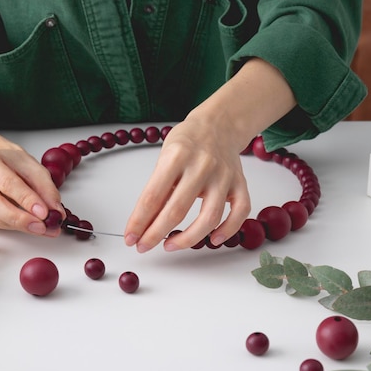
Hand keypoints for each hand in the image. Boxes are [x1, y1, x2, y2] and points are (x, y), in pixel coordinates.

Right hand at [0, 143, 63, 234]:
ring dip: (20, 225)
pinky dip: (13, 227)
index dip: (26, 199)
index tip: (44, 212)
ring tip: (43, 228)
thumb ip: (45, 187)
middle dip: (20, 218)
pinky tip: (26, 224)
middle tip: (42, 226)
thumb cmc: (8, 162)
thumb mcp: (31, 165)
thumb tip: (56, 211)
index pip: (5, 181)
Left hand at [124, 117, 251, 251]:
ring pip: (209, 217)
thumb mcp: (165, 157)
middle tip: (144, 246)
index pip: (152, 196)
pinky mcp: (240, 183)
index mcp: (176, 156)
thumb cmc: (187, 142)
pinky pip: (240, 212)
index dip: (139, 221)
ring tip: (170, 245)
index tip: (130, 238)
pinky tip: (213, 240)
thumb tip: (143, 223)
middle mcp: (201, 166)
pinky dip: (228, 230)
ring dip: (188, 238)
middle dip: (156, 234)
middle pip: (177, 210)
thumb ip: (158, 188)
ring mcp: (223, 176)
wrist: (219, 124)